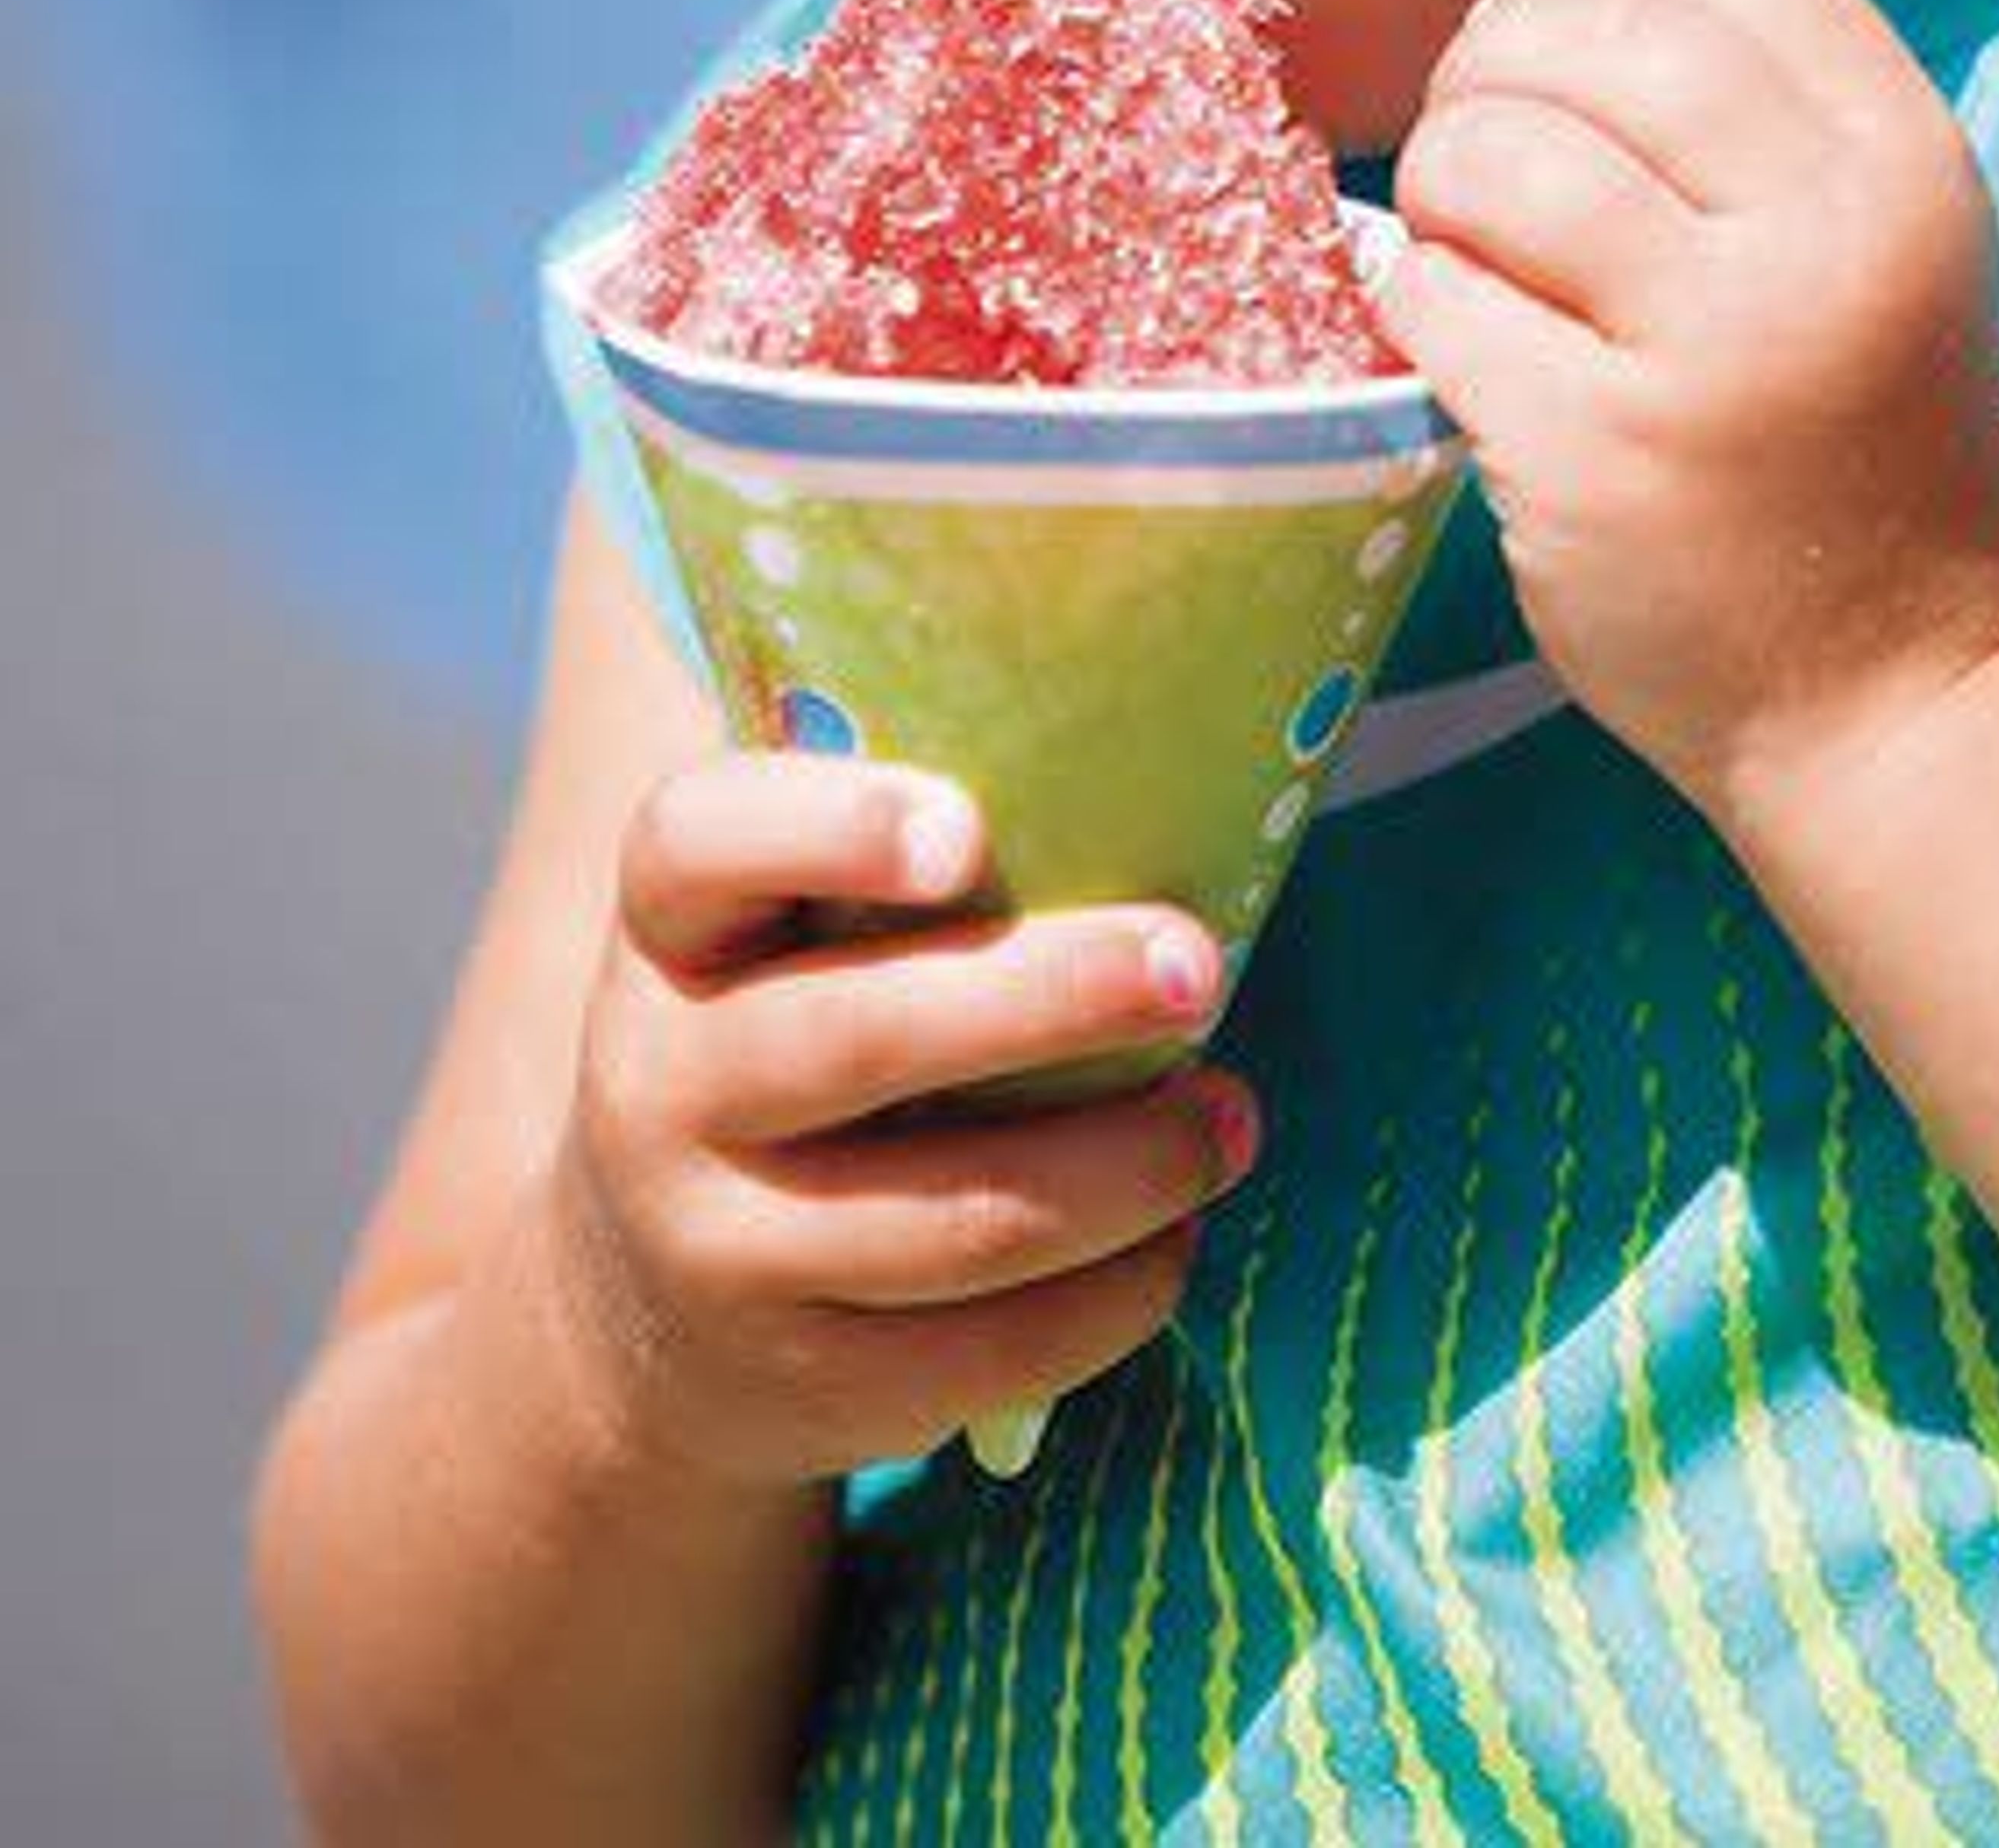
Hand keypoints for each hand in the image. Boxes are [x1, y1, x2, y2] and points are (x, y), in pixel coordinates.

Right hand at [545, 754, 1258, 1487]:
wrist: (642, 1310)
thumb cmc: (781, 1035)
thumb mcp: (777, 931)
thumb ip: (883, 838)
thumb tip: (1137, 731)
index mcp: (665, 936)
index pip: (695, 845)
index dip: (827, 827)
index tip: (964, 828)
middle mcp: (658, 1090)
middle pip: (861, 1037)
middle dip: (1055, 998)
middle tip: (1201, 961)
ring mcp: (718, 1256)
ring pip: (955, 1215)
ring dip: (1128, 1165)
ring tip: (1232, 1116)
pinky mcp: (803, 1391)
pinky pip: (985, 1353)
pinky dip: (1112, 1293)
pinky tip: (1177, 1235)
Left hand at [1382, 0, 1998, 830]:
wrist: (1908, 699)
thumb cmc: (1865, 450)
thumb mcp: (1886, 244)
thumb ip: (1765, 116)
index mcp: (1907, 157)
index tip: (1545, 41)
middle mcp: (1826, 233)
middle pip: (1588, 35)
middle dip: (1491, 68)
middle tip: (1481, 147)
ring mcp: (1710, 348)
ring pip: (1495, 155)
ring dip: (1442, 183)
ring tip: (1471, 246)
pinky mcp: (1595, 456)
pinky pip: (1436, 302)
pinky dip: (1419, 302)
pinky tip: (1468, 346)